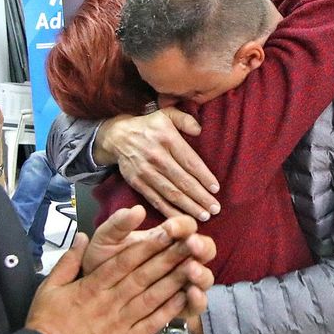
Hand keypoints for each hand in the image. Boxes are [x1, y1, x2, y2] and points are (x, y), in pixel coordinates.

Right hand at [26, 207, 216, 333]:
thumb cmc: (46, 324)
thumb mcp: (49, 288)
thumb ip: (68, 261)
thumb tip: (83, 238)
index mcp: (91, 287)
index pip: (123, 261)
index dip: (147, 245)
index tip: (165, 232)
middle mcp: (109, 302)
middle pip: (143, 275)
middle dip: (168, 257)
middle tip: (190, 242)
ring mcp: (119, 322)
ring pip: (151, 297)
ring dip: (174, 281)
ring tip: (194, 266)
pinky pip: (150, 324)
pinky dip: (168, 311)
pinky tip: (184, 298)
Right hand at [97, 110, 221, 219]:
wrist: (117, 136)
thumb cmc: (148, 126)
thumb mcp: (166, 114)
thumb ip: (184, 119)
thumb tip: (199, 129)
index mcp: (167, 138)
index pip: (190, 161)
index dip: (204, 177)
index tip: (216, 189)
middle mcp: (156, 156)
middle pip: (182, 181)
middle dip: (200, 197)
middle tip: (215, 209)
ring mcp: (146, 171)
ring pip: (171, 193)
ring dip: (189, 207)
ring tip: (204, 216)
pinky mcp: (137, 183)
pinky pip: (156, 200)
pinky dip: (170, 211)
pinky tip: (182, 219)